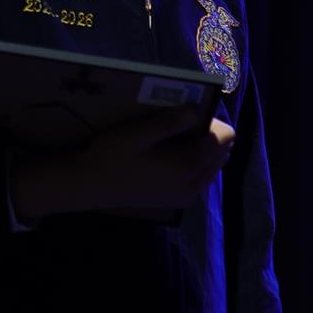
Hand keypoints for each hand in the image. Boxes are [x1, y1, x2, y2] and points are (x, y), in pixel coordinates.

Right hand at [13, 107, 233, 220]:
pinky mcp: (179, 201)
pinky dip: (194, 164)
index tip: (188, 115)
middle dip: (209, 136)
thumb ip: (169, 123)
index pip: (225, 138)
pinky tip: (171, 157)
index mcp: (188, 166)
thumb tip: (196, 111)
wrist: (87, 186)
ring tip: (173, 141)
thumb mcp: (137, 134)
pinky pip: (201, 178)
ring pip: (213, 166)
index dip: (212, 121)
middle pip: (222, 152)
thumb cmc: (110, 156)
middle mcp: (195, 184)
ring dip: (202, 150)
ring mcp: (188, 196)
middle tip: (179, 127)